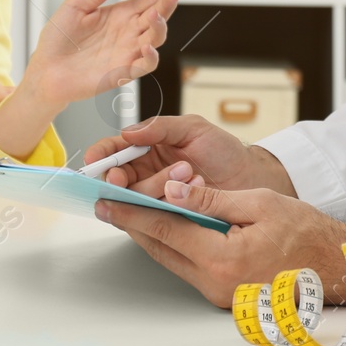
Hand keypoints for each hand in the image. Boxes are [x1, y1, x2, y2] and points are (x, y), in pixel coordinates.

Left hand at [22, 0, 189, 110]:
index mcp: (120, 15)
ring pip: (157, 38)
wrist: (45, 70)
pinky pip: (145, 64)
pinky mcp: (123, 72)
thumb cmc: (58, 39)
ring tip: (154, 16)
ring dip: (160, 26)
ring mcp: (128, 52)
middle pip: (158, 16)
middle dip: (169, 4)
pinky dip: (151, 56)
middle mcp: (129, 33)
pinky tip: (145, 45)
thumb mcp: (76, 3)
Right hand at [83, 114, 295, 196]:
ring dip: (155, 187)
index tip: (95, 160)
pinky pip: (152, 216)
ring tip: (187, 172)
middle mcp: (147, 173)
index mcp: (148, 148)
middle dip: (119, 178)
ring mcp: (157, 196)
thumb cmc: (225, 151)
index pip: (115, 150)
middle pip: (117, 179)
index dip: (101, 155)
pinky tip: (190, 191)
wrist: (250, 179)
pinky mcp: (168, 217)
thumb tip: (128, 132)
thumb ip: (159, 128)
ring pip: (134, 198)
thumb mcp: (193, 129)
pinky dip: (167, 204)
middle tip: (125, 178)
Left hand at [94, 179, 345, 306]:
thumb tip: (173, 190)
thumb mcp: (259, 204)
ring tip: (131, 211)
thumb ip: (211, 199)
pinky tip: (169, 228)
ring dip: (152, 235)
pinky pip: (189, 267)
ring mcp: (218, 294)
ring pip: (172, 259)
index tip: (106, 200)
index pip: (164, 229)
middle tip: (108, 203)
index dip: (132, 212)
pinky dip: (175, 245)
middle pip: (160, 249)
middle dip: (133, 224)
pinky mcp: (224, 296)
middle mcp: (214, 283)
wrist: (336, 267)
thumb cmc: (306, 233)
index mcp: (221, 259)